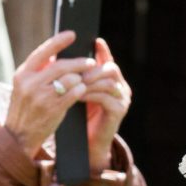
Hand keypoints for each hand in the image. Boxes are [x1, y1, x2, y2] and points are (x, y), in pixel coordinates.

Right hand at [4, 31, 101, 157]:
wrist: (18, 136)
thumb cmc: (25, 108)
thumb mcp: (23, 87)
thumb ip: (37, 72)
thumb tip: (56, 54)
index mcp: (22, 74)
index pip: (42, 52)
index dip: (58, 41)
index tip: (72, 34)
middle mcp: (30, 83)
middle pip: (61, 65)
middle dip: (79, 63)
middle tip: (91, 62)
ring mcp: (41, 97)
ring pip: (69, 79)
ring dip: (81, 78)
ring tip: (85, 79)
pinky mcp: (52, 109)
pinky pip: (73, 94)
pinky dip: (80, 89)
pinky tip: (82, 89)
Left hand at [84, 38, 131, 170]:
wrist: (88, 144)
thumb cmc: (81, 118)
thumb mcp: (79, 93)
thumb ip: (78, 77)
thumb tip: (63, 58)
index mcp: (113, 81)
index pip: (109, 60)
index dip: (103, 50)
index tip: (95, 41)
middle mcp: (121, 88)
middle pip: (111, 68)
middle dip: (92, 69)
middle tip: (76, 72)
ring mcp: (122, 99)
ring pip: (108, 81)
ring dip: (89, 82)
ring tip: (74, 83)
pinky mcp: (119, 111)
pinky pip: (106, 97)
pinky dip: (90, 95)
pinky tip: (78, 95)